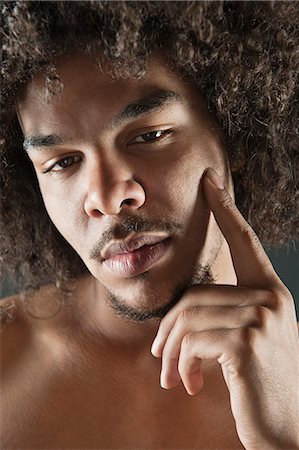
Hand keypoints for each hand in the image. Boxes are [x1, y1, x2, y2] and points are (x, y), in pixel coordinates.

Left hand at [151, 168, 298, 448]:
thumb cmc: (261, 382)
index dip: (225, 209)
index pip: (245, 240)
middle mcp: (270, 298)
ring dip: (170, 351)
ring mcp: (260, 319)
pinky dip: (180, 364)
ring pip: (187, 317)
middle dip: (168, 330)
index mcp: (271, 292)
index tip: (208, 182)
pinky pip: (192, 340)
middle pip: (194, 294)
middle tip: (159, 357)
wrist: (287, 429)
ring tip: (171, 375)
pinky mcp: (246, 343)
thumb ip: (222, 315)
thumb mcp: (246, 340)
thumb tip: (178, 314)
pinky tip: (187, 384)